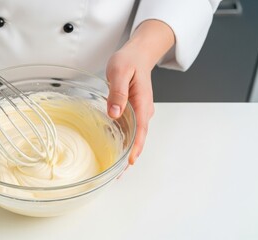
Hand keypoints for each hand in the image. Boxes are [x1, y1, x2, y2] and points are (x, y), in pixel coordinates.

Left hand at [106, 20, 174, 164]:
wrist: (138, 53)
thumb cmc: (129, 60)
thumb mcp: (120, 72)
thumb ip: (118, 93)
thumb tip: (115, 114)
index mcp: (142, 103)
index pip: (140, 131)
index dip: (135, 148)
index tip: (129, 163)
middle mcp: (144, 110)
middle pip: (138, 138)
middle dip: (129, 156)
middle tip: (117, 174)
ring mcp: (139, 112)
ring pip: (134, 135)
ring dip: (126, 150)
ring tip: (115, 167)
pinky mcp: (133, 110)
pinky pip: (129, 128)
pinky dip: (123, 140)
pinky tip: (113, 147)